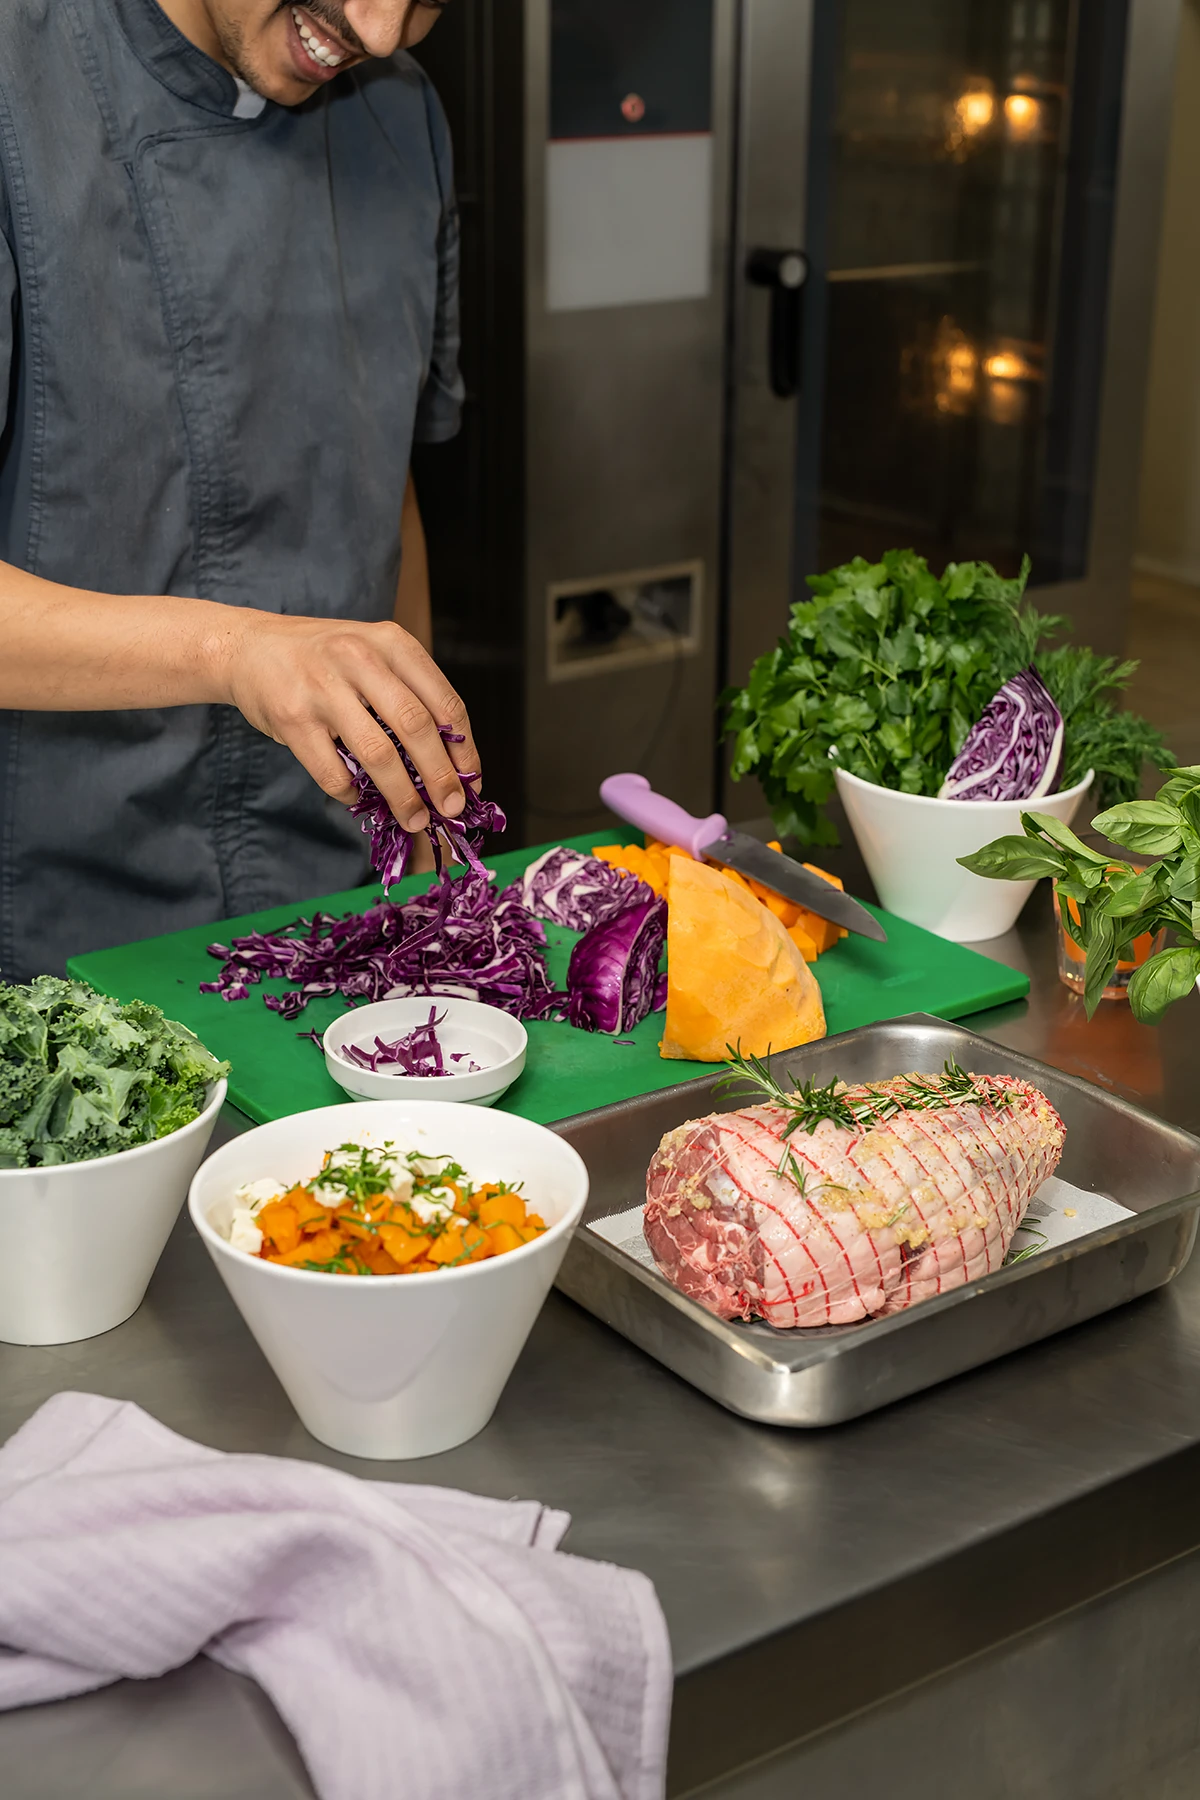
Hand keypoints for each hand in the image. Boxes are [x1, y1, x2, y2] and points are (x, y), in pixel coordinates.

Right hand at [220, 613, 476, 830]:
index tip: (472, 781)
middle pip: (417, 727)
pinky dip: (350, 794)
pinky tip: (357, 798)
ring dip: (402, 795)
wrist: (249, 648)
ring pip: (378, 754)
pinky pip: (332, 771)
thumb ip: (409, 693)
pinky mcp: (292, 717)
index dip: (464, 748)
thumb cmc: (323, 658)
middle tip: (451, 808)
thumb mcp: (373, 654)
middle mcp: (360, 658)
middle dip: (440, 776)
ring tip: (414, 818)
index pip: (444, 701)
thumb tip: (450, 763)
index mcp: (391, 642)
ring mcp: (323, 687)